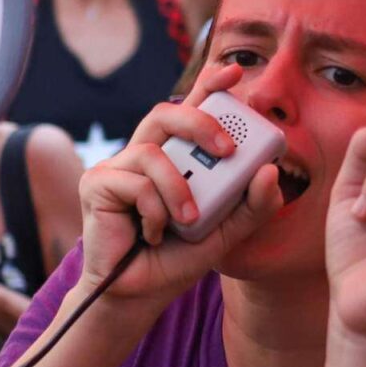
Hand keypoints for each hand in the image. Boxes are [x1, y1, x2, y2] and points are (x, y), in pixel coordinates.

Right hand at [76, 61, 284, 312]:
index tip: (233, 71)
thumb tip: (269, 171)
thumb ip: (253, 205)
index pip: (188, 110)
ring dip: (178, 188)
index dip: (208, 86)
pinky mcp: (96, 184)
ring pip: (152, 151)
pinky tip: (153, 234)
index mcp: (172, 158)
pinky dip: (154, 209)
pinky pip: (135, 181)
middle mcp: (142, 155)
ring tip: (189, 220)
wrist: (138, 295)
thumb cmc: (176, 258)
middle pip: (166, 113)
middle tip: (228, 149)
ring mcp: (115, 168)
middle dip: (200, 121)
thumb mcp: (227, 232)